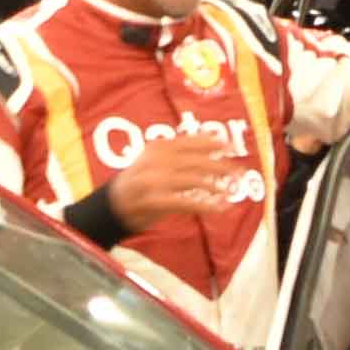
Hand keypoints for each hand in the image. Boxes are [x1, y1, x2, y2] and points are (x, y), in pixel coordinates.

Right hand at [96, 121, 255, 229]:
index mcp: (156, 148)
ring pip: (193, 180)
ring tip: (231, 190)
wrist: (110, 206)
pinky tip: (221, 208)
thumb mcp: (153, 161)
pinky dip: (207, 205)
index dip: (210, 143)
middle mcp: (156, 161)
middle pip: (195, 160)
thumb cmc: (138, 183)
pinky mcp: (155, 202)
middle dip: (220, 165)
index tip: (229, 145)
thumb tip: (210, 143)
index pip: (189, 141)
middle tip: (239, 171)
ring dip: (216, 185)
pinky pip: (187, 202)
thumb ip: (177, 153)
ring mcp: (155, 181)